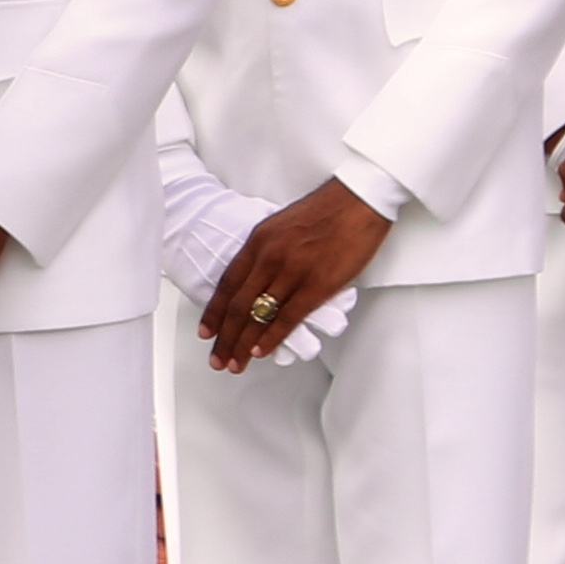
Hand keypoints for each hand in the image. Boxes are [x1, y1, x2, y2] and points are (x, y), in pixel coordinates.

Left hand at [205, 179, 390, 370]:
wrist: (358, 199)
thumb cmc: (326, 210)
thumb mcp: (281, 224)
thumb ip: (266, 250)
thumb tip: (256, 277)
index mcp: (258, 241)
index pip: (228, 284)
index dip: (214, 312)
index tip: (206, 332)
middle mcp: (269, 257)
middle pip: (238, 306)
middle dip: (225, 338)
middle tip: (217, 359)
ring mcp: (292, 272)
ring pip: (259, 316)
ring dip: (244, 344)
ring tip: (235, 364)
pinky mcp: (317, 285)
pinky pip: (287, 318)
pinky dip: (272, 338)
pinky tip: (261, 352)